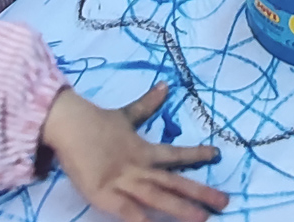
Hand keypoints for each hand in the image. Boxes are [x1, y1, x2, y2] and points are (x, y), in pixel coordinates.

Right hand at [40, 83, 228, 221]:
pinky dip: (143, 221)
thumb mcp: (125, 114)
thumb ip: (147, 104)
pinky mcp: (104, 196)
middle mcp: (138, 167)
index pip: (175, 153)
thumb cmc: (96, 122)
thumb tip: (166, 86)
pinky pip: (128, 212)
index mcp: (143, 149)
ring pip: (157, 198)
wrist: (69, 125)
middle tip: (225, 201)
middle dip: (200, 193)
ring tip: (202, 219)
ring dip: (180, 209)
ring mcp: (123, 182)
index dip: (196, 154)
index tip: (217, 154)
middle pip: (174, 182)